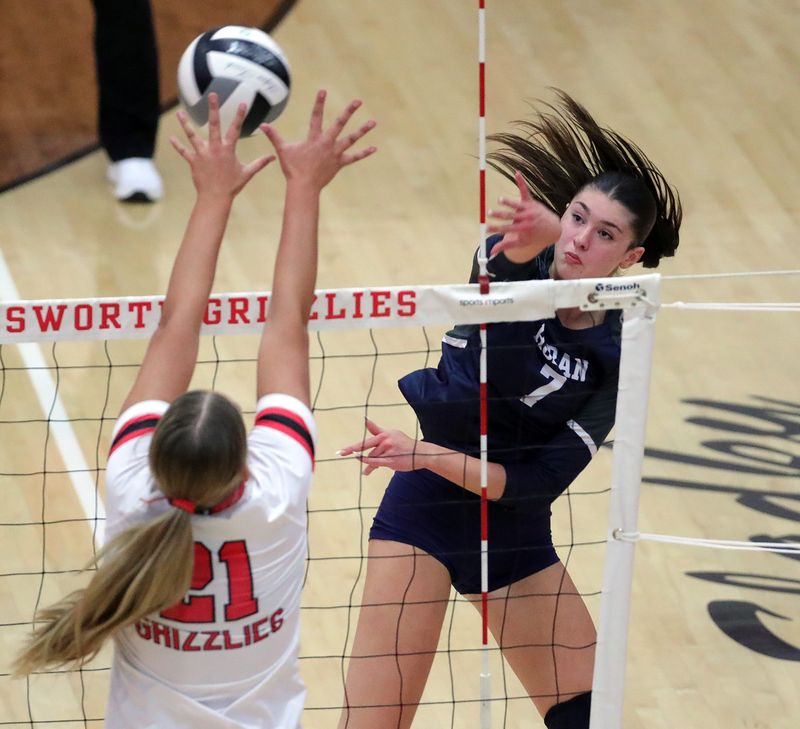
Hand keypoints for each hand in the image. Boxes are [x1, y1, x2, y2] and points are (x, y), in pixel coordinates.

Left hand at [170, 93, 274, 197]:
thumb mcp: (247, 173)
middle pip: (214, 125)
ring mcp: (202, 154)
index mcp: (228, 150)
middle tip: (212, 95)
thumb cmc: (232, 185)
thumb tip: (273, 157)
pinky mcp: (193, 161)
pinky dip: (177, 145)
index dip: (240, 116)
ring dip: (186, 124)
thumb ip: (260, 163)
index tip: (243, 104)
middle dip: (213, 109)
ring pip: (193, 135)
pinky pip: (184, 152)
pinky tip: (171, 138)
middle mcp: (214, 148)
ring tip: (180, 113)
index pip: (236, 129)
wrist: (216, 197)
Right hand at [260, 89, 376, 189]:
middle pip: (339, 124)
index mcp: (314, 138)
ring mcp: (335, 153)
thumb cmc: (293, 169)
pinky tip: (374, 148)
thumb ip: (274, 136)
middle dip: (349, 111)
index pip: (316, 116)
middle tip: (358, 101)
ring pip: (351, 139)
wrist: (304, 186)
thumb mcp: (282, 150)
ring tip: (373, 122)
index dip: (319, 103)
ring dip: (362, 130)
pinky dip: (364, 153)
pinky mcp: (340, 163)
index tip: (323, 90)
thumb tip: (261, 125)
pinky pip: (354, 157)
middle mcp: (327, 143)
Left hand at [338, 419, 420, 475]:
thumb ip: (376, 430)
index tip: (342, 450)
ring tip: (367, 472)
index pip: (366, 441)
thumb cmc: (404, 444)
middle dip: (351, 450)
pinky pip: (377, 463)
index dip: (353, 446)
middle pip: (365, 448)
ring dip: (368, 466)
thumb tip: (365, 419)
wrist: (420, 453)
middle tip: (340, 453)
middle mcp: (385, 440)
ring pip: (372, 458)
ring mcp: (388, 450)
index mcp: (384, 434)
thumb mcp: (391, 434)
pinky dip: (370, 465)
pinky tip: (365, 469)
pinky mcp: (392, 460)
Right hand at [487, 170, 561, 257]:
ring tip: (500, 201)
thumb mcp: (520, 243)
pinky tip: (517, 173)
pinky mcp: (531, 201)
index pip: (506, 229)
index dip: (495, 228)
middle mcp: (526, 218)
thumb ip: (505, 246)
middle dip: (499, 215)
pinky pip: (525, 190)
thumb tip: (491, 253)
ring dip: (508, 202)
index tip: (486, 228)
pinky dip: (521, 182)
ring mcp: (529, 209)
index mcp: (522, 229)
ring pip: (516, 205)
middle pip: (509, 216)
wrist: (551, 228)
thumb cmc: (533, 236)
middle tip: (489, 213)